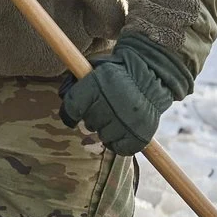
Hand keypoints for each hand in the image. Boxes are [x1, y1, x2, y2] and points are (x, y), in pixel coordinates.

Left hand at [59, 35, 193, 156]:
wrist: (153, 73)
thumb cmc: (119, 71)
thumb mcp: (95, 68)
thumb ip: (76, 82)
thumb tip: (63, 98)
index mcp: (98, 85)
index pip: (71, 109)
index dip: (69, 114)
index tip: (73, 116)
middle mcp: (112, 104)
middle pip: (88, 124)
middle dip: (92, 118)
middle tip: (104, 109)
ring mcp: (127, 121)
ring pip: (103, 137)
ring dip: (106, 130)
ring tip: (116, 117)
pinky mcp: (140, 134)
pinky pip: (120, 149)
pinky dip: (120, 143)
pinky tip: (123, 130)